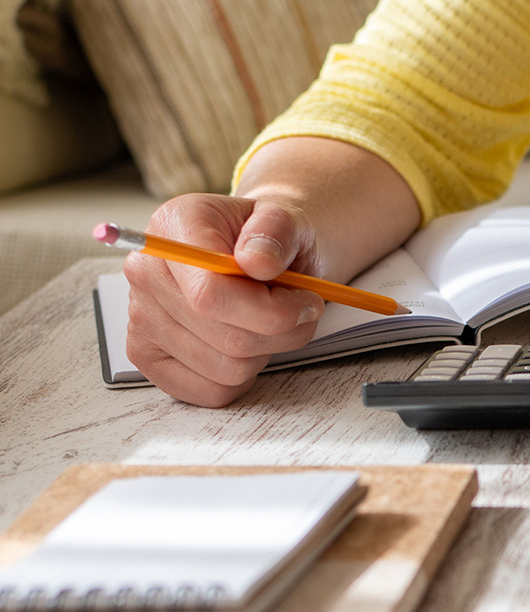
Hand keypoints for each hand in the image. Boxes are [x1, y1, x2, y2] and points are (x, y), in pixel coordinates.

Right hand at [123, 137, 421, 406]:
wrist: (258, 255)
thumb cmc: (269, 241)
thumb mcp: (286, 220)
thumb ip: (276, 231)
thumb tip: (257, 261)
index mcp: (174, 227)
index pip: (211, 295)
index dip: (271, 310)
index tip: (307, 301)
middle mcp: (145, 272)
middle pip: (225, 337)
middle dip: (281, 331)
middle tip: (301, 310)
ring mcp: (140, 318)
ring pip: (225, 369)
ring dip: (267, 352)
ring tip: (271, 322)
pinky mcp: (147, 357)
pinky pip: (211, 391)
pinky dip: (245, 376)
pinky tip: (249, 343)